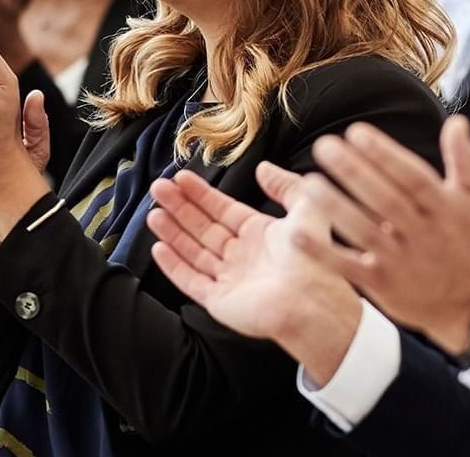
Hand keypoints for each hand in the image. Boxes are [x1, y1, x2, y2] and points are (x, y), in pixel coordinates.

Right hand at [148, 168, 362, 382]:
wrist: (314, 300)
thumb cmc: (315, 256)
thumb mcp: (306, 208)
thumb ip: (285, 185)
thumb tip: (263, 168)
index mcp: (260, 235)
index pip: (223, 210)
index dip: (202, 194)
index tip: (181, 177)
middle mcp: (242, 256)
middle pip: (203, 227)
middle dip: (180, 207)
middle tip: (158, 188)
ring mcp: (230, 279)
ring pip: (193, 251)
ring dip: (173, 232)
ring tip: (153, 212)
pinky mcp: (220, 301)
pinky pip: (191, 281)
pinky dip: (173, 266)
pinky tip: (158, 248)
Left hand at [296, 116, 469, 354]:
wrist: (469, 303)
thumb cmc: (466, 240)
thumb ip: (463, 159)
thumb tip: (456, 120)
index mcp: (444, 208)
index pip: (413, 177)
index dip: (385, 155)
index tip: (355, 132)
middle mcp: (423, 234)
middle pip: (385, 200)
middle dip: (354, 172)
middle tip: (323, 145)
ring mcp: (401, 261)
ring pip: (365, 232)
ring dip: (335, 207)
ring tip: (309, 183)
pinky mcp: (382, 284)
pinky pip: (349, 267)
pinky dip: (323, 253)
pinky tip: (296, 234)